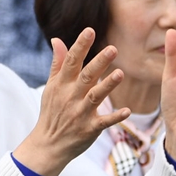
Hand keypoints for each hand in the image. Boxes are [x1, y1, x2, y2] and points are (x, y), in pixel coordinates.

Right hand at [13, 28, 127, 175]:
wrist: (48, 144)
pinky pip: (103, 122)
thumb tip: (57, 39)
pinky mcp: (89, 129)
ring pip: (95, 97)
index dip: (80, 45)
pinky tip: (127, 111)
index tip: (90, 30)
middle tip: (113, 48)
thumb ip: (58, 63)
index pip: (71, 61)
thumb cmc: (52, 112)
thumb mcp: (51, 87)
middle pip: (86, 76)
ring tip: (120, 74)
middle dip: (99, 62)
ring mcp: (80, 113)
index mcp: (62, 84)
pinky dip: (115, 117)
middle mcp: (71, 97)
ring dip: (108, 86)